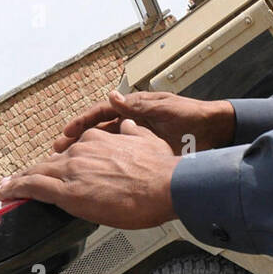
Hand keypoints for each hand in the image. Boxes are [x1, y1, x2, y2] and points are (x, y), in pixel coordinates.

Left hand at [0, 122, 177, 228]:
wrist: (167, 186)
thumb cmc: (161, 170)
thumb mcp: (146, 140)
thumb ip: (132, 134)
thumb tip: (128, 125)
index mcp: (99, 141)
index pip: (72, 151)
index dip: (61, 162)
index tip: (56, 168)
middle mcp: (82, 151)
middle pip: (49, 162)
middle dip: (33, 172)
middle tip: (19, 181)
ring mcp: (73, 170)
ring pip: (36, 173)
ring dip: (19, 182)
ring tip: (7, 189)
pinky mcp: (69, 192)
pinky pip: (33, 188)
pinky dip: (16, 190)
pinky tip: (6, 193)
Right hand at [53, 88, 235, 154]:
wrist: (214, 131)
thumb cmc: (190, 115)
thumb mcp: (161, 108)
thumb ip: (136, 106)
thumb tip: (112, 96)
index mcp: (133, 109)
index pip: (100, 114)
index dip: (81, 123)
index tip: (66, 133)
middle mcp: (133, 124)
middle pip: (98, 133)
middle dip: (77, 142)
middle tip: (58, 152)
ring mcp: (139, 141)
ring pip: (107, 148)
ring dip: (88, 156)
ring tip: (71, 167)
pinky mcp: (148, 155)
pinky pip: (122, 161)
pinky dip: (108, 168)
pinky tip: (97, 177)